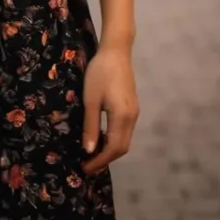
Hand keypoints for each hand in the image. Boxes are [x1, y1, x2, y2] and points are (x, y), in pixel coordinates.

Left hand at [81, 46, 138, 175]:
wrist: (116, 51)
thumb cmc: (100, 73)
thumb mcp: (90, 99)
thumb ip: (91, 126)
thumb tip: (89, 151)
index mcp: (122, 117)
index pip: (113, 149)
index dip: (99, 161)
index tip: (85, 168)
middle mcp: (132, 118)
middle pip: (122, 148)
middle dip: (105, 159)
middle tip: (87, 165)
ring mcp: (134, 112)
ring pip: (124, 140)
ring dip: (110, 150)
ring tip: (92, 154)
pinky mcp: (132, 106)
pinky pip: (125, 131)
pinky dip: (114, 139)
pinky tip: (101, 137)